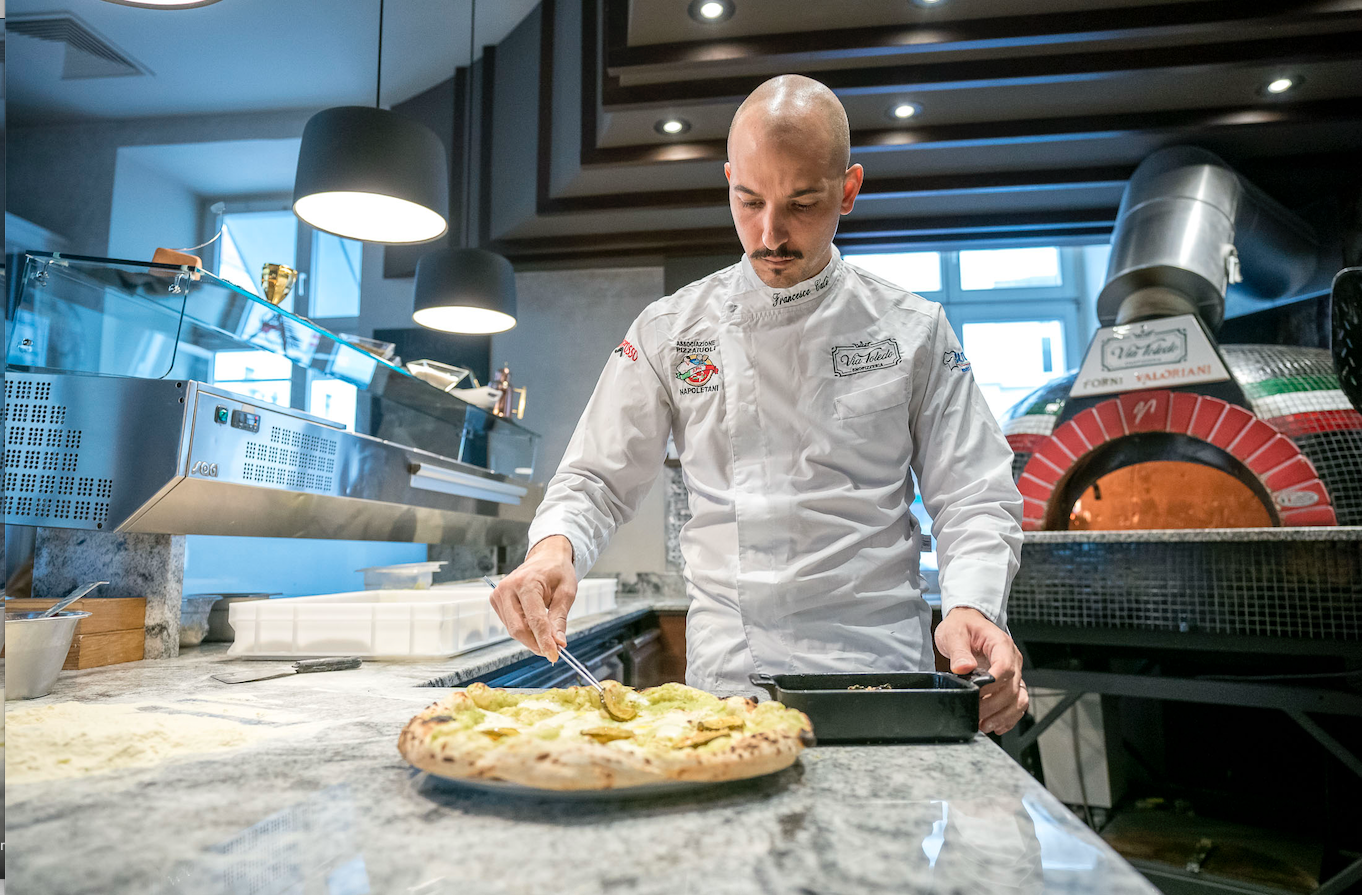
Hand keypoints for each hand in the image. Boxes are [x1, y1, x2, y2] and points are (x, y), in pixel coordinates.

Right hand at [489, 535, 575, 662]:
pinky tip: (536, 626)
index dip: (544, 640)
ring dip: (531, 638)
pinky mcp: (496, 600)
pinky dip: (524, 630)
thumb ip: (559, 619)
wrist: (546, 557)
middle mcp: (507, 588)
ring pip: (513, 629)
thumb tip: (558, 643)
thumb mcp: (566, 593)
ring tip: (548, 636)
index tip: (554, 655)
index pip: (534, 620)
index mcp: (526, 582)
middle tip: (553, 651)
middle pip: (518, 628)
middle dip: (536, 643)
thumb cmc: (557, 571)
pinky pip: (510, 624)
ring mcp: (498, 594)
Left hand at [934, 606, 1028, 734]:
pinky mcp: (1009, 682)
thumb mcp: (954, 633)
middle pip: (1011, 687)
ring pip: (1018, 698)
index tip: (977, 695)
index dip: (993, 685)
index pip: (1005, 667)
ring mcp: (1013, 672)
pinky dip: (1009, 717)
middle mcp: (1012, 659)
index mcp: (1001, 644)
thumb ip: (958, 651)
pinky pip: (1017, 702)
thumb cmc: (963, 626)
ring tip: (984, 725)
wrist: (967, 622)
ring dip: (1004, 715)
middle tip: (975, 714)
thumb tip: (963, 667)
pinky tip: (996, 725)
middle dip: (994, 705)